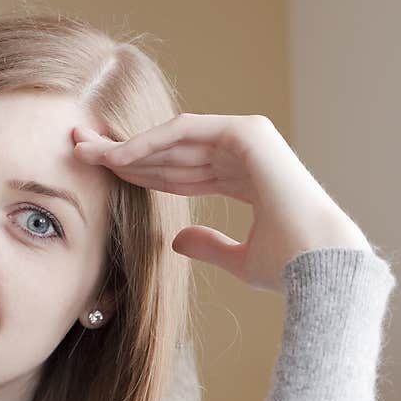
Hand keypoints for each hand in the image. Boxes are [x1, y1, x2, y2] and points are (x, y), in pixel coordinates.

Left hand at [72, 113, 372, 294]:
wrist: (319, 267)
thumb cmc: (287, 268)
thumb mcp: (238, 259)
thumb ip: (208, 246)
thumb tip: (176, 241)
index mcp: (246, 179)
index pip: (182, 171)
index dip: (141, 172)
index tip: (104, 175)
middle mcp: (245, 155)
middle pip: (172, 150)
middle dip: (125, 152)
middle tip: (80, 150)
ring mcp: (248, 139)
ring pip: (173, 137)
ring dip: (129, 144)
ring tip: (86, 151)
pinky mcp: (247, 133)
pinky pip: (185, 132)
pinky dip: (150, 141)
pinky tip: (117, 155)